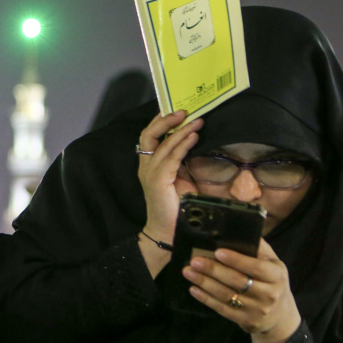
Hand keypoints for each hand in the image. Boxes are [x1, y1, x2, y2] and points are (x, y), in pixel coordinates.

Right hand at [135, 110, 202, 276]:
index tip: (176, 110)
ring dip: (180, 130)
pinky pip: (171, 157)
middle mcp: (146, 167)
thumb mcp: (181, 181)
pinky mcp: (158, 181)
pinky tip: (194, 136)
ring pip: (163, 144)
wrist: (169, 232)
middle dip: (164, 120)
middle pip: (148, 135)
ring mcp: (150, 174)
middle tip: (183, 110)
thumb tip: (196, 144)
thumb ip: (183, 164)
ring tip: (195, 120)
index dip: (160, 122)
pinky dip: (182, 145)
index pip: (150, 137)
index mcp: (150, 166)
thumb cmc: (177, 209)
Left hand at [183, 239, 301, 342]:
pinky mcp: (246, 320)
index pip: (256, 267)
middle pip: (237, 281)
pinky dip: (206, 298)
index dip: (237, 260)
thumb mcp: (273, 264)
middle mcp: (269, 293)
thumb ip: (258, 248)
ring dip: (204, 283)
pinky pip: (222, 308)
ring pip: (227, 295)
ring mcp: (257, 309)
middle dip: (213, 270)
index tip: (218, 252)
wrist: (280, 316)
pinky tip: (194, 289)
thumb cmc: (272, 282)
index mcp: (277, 275)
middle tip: (194, 261)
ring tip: (188, 271)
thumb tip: (238, 230)